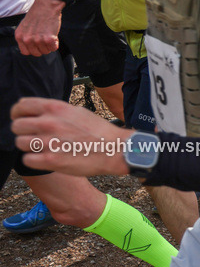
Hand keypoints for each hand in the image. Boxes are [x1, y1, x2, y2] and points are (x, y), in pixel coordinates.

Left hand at [12, 97, 131, 175]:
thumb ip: (55, 111)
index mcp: (55, 108)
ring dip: (29, 147)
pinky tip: (45, 159)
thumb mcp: (77, 111)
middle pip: (17, 126)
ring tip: (42, 149)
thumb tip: (37, 112)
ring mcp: (49, 142)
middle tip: (34, 137)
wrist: (115, 149)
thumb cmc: (99, 131)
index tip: (22, 119)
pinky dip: (34, 160)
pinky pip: (27, 160)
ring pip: (20, 143)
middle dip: (24, 132)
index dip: (18, 113)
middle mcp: (49, 123)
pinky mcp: (50, 160)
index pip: (21, 106)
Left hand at [15, 0, 62, 55]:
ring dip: (49, 45)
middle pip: (37, 53)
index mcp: (19, 36)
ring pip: (46, 51)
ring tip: (49, 34)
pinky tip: (54, 35)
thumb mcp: (25, 26)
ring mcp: (37, 40)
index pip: (26, 52)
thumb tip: (30, 48)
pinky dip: (56, 43)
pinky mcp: (48, 39)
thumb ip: (25, 37)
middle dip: (42, 48)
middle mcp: (27, 39)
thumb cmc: (37, 15)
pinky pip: (54, 48)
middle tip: (45, 38)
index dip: (33, 49)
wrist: (47, 6)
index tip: (37, 44)